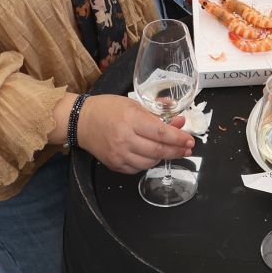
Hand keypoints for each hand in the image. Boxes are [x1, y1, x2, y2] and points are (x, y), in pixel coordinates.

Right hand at [75, 94, 195, 173]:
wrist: (81, 121)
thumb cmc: (108, 108)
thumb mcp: (134, 103)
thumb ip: (157, 113)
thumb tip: (178, 122)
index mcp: (131, 119)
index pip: (161, 133)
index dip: (179, 138)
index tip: (190, 140)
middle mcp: (125, 139)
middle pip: (158, 150)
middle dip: (177, 151)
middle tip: (187, 149)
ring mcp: (119, 154)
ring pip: (150, 163)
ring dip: (163, 157)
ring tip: (170, 151)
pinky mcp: (114, 164)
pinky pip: (137, 169)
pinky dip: (148, 163)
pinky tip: (151, 155)